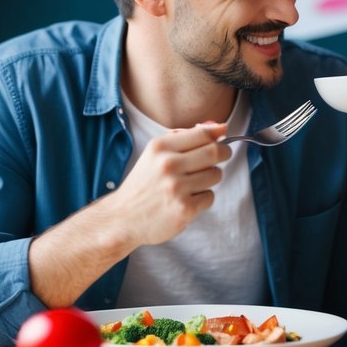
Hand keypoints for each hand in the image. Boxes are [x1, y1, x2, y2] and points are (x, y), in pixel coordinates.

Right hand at [111, 122, 231, 246]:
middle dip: (223, 153)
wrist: (122, 219)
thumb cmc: (143, 185)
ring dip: (211, 178)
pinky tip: (187, 199)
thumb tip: (219, 127)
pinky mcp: (185, 209)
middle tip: (220, 157)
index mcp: (160, 147)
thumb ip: (184, 138)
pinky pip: (210, 196)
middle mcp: (168, 164)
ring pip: (216, 174)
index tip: (221, 139)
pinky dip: (203, 198)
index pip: (203, 134)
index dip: (217, 136)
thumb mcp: (155, 154)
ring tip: (194, 183)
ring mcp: (177, 187)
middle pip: (215, 152)